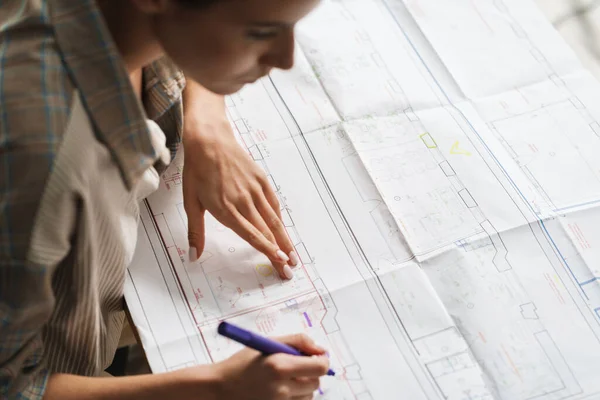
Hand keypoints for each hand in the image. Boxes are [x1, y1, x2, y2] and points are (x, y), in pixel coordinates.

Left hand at [182, 84, 298, 279]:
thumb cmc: (197, 171)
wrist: (210, 139)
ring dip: (285, 239)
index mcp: (226, 209)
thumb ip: (195, 232)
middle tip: (290, 270)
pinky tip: (282, 229)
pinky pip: (273, 203)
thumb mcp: (191, 202)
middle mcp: (244, 201)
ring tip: (293, 255)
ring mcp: (255, 190)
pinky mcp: (261, 180)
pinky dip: (279, 218)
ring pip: (274, 219)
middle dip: (280, 253)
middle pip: (266, 232)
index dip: (267, 250)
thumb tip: (193, 257)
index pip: (252, 234)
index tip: (279, 262)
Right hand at [212, 333, 329, 399]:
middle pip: (316, 383)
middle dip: (310, 374)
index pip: (319, 367)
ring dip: (302, 388)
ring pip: (308, 396)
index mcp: (280, 365)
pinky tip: (278, 392)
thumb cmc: (242, 364)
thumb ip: (297, 341)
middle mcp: (281, 388)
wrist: (219, 389)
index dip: (322, 361)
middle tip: (295, 368)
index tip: (317, 357)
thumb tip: (320, 349)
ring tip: (282, 381)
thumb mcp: (267, 344)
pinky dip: (293, 399)